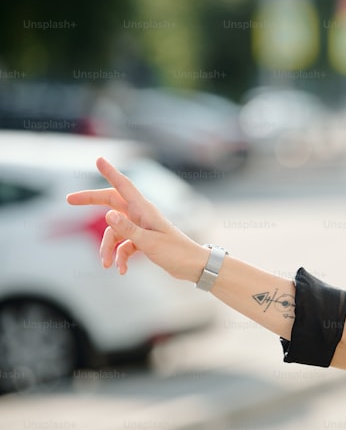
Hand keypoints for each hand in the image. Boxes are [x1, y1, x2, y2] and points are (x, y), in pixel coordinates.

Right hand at [66, 157, 206, 280]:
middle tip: (68, 200)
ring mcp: (141, 227)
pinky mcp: (142, 240)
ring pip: (113, 231)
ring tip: (107, 265)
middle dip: (90, 202)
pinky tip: (122, 270)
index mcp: (144, 210)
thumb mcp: (149, 242)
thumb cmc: (176, 252)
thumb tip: (108, 215)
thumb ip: (128, 230)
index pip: (124, 186)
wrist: (193, 267)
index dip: (110, 172)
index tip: (99, 159)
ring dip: (108, 248)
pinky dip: (120, 257)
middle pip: (111, 203)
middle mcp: (141, 215)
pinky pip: (123, 245)